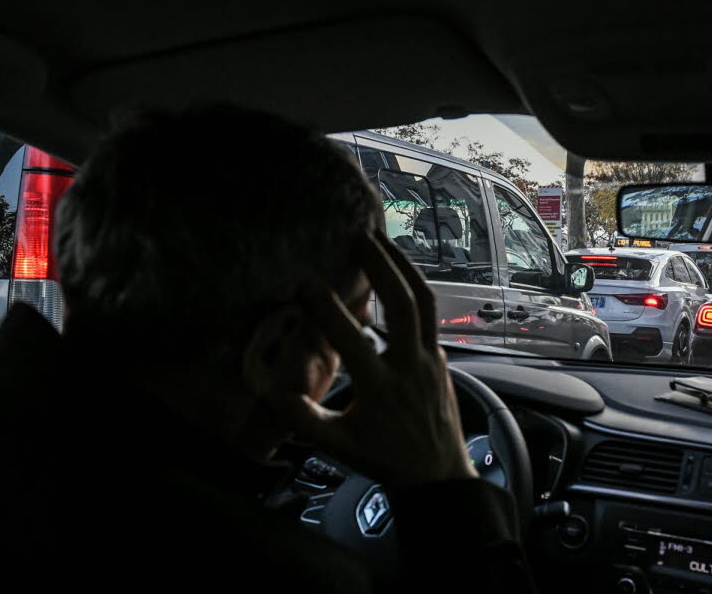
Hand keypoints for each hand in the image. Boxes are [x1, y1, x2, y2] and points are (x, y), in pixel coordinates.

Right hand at [287, 229, 475, 488]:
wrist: (438, 476)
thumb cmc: (384, 459)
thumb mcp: (337, 445)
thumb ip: (302, 418)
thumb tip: (270, 389)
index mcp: (381, 388)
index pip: (350, 339)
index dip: (325, 308)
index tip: (304, 282)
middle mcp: (410, 366)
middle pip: (402, 304)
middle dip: (381, 266)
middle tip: (358, 236)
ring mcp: (430, 359)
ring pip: (424, 302)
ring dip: (403, 267)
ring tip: (381, 240)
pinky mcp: (441, 358)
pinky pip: (430, 315)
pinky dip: (413, 289)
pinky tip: (398, 274)